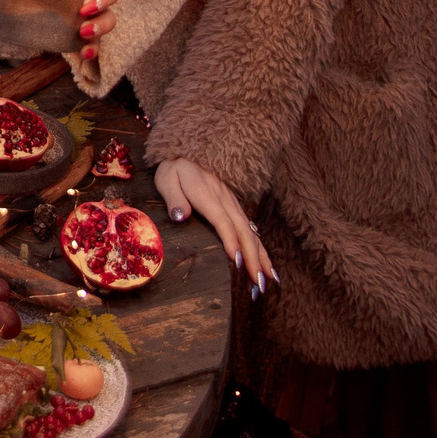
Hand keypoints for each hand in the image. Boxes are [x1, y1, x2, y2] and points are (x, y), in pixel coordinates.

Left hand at [155, 158, 276, 294]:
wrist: (189, 154)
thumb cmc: (175, 170)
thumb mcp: (167, 178)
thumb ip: (173, 196)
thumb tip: (181, 216)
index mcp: (206, 193)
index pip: (221, 219)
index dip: (230, 240)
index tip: (236, 261)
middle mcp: (225, 200)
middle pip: (242, 231)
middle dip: (252, 258)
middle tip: (257, 283)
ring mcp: (234, 205)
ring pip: (251, 233)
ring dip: (260, 258)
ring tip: (265, 283)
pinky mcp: (237, 209)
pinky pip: (252, 231)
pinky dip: (262, 251)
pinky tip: (269, 269)